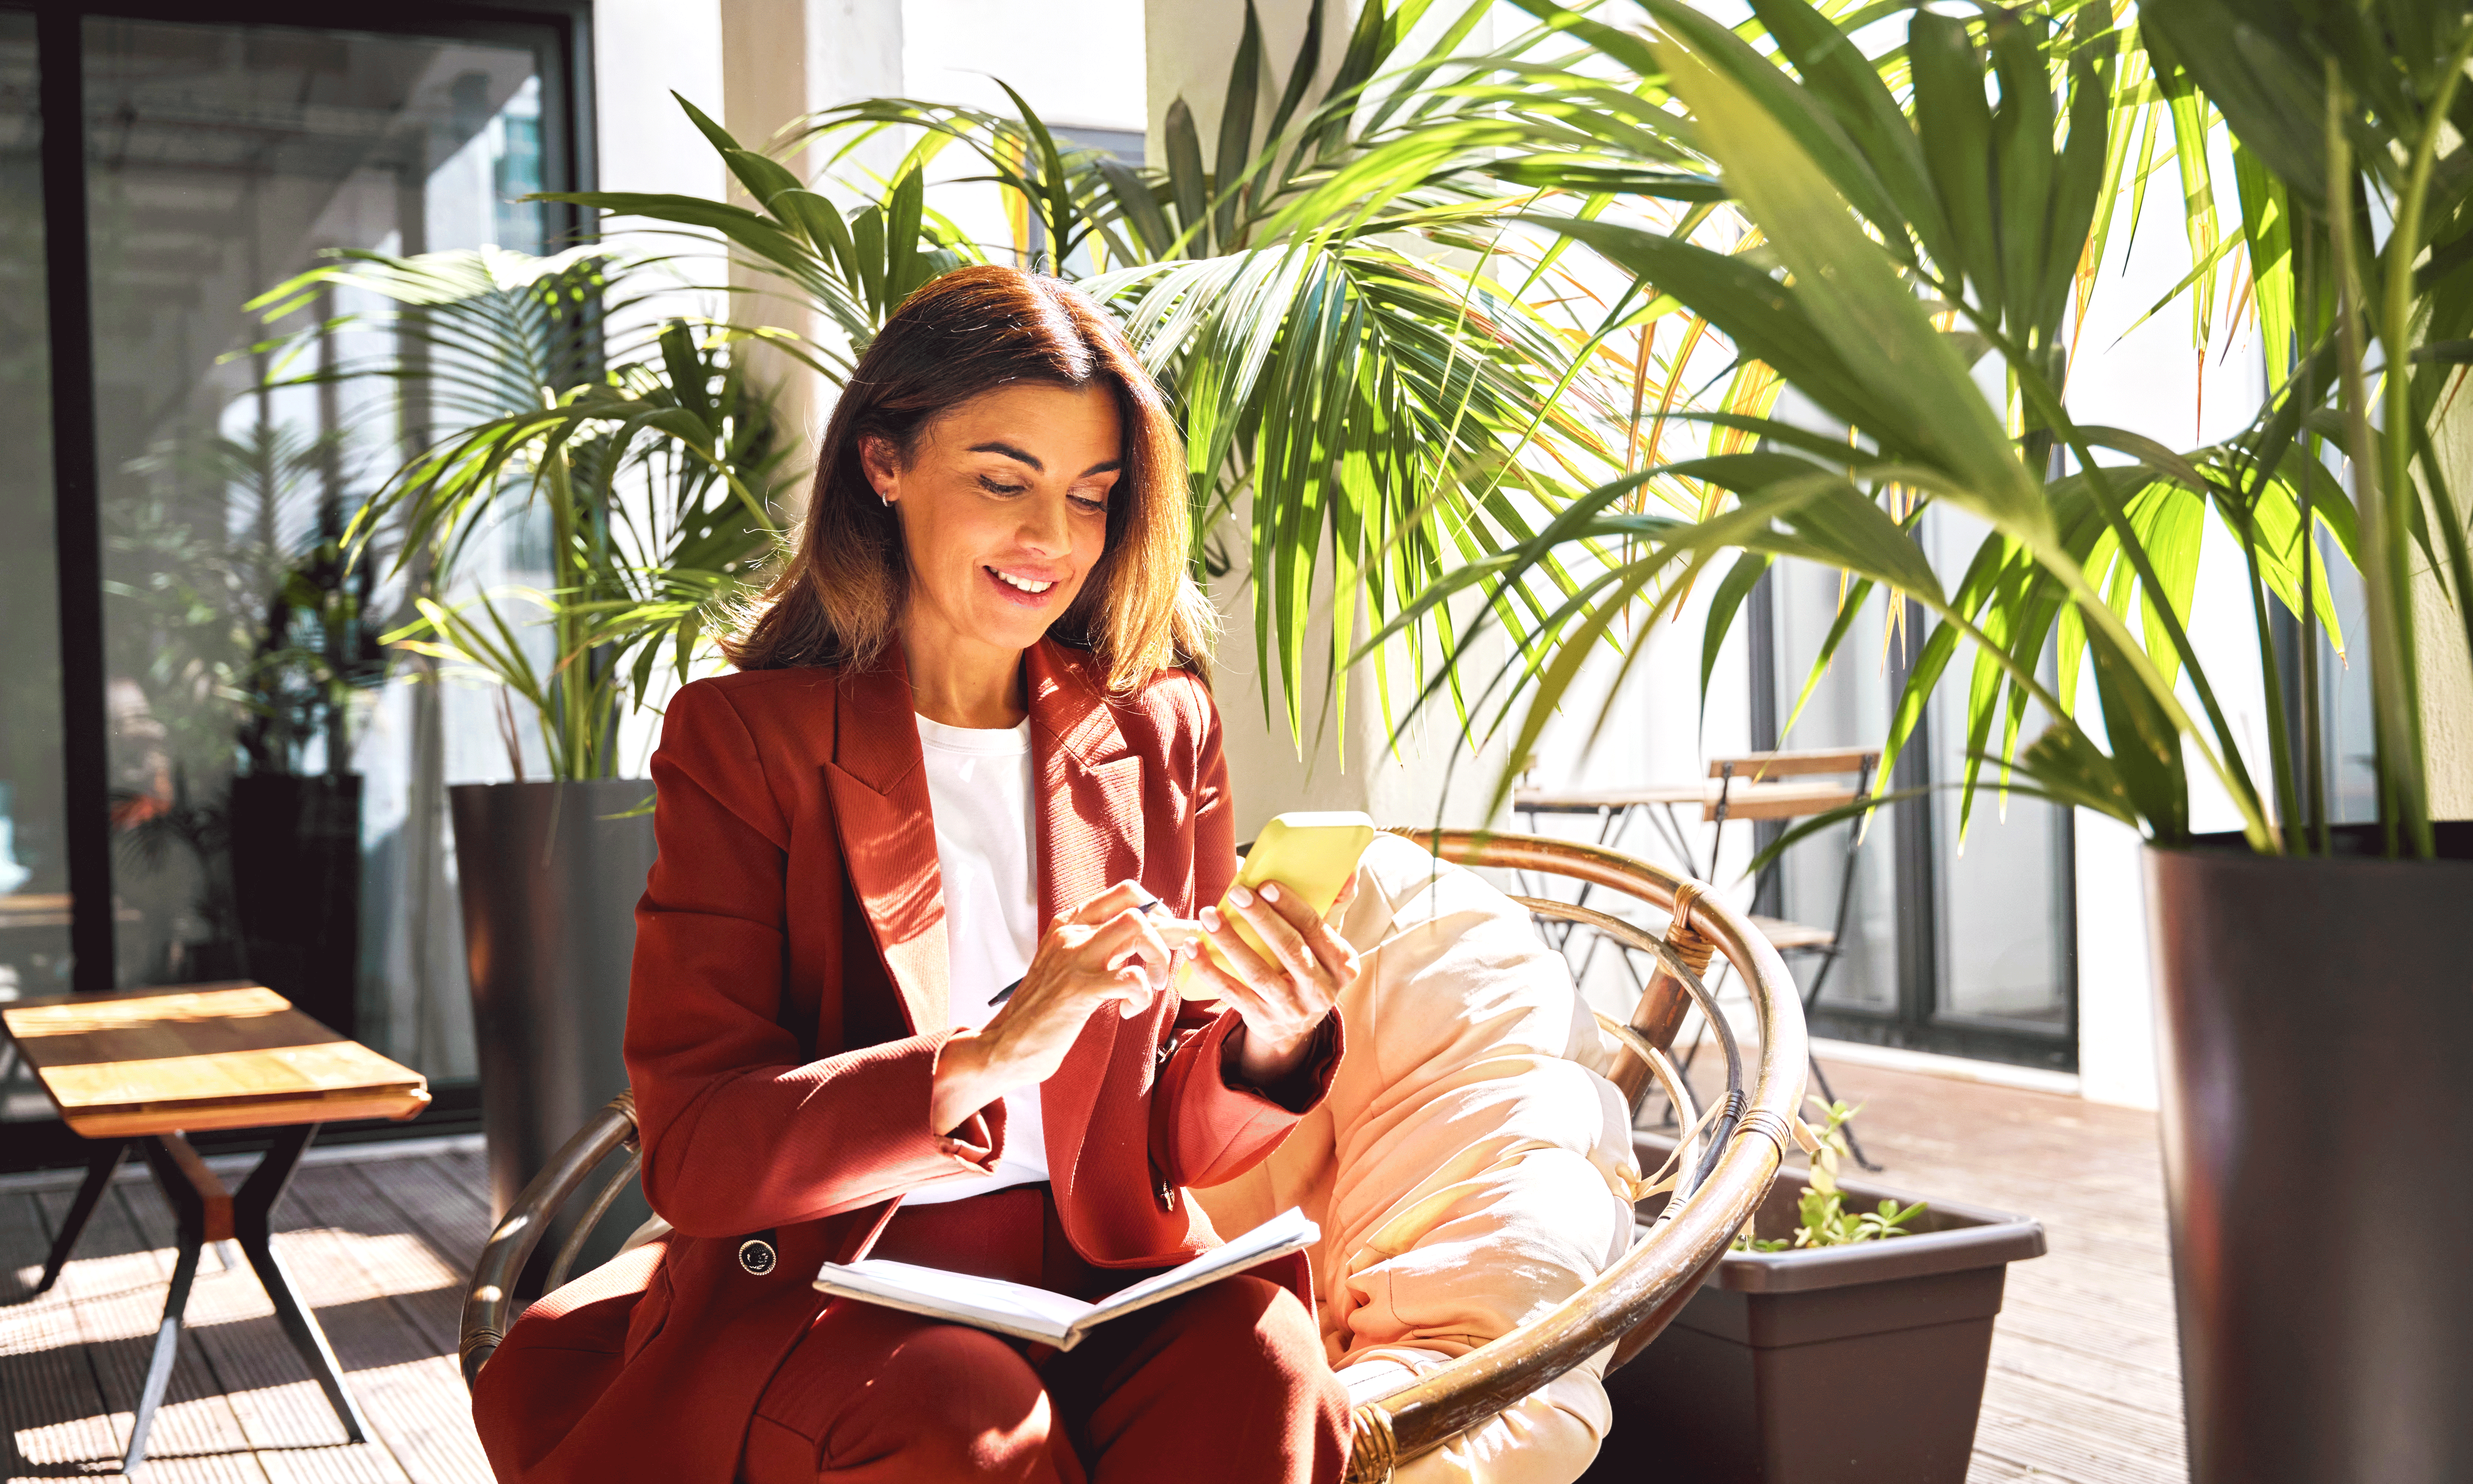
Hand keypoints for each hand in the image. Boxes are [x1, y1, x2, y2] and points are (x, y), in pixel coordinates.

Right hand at [929, 880, 1179, 1134]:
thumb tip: (1147, 937)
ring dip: (1159, 957)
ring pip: (1137, 928)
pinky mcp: (1079, 989)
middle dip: (1168, 932)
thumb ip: (1099, 948)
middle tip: (1168, 962)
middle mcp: (1070, 933)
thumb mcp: (1067, 967)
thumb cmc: (1043, 1012)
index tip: (1167, 936)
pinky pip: (1133, 978)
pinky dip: (1142, 995)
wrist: (1003, 1045)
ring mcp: (1074, 959)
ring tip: (1154, 986)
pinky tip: (1129, 1011)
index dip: (1157, 910)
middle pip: (1136, 907)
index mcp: (1068, 924)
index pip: (1124, 893)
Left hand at [1188, 872, 1360, 1087]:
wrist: (1295, 1026)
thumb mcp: (1330, 944)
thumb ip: (1335, 907)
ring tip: (1209, 915)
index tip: (1266, 884)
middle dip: (1261, 918)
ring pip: (1258, 972)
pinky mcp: (1261, 1018)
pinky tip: (1194, 948)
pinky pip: (1231, 992)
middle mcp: (1320, 990)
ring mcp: (1290, 1008)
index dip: (1291, 906)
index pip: (1316, 929)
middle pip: (1290, 949)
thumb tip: (1349, 870)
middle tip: (1236, 894)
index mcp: (1343, 965)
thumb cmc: (1311, 968)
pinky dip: (1209, 970)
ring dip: (1230, 942)